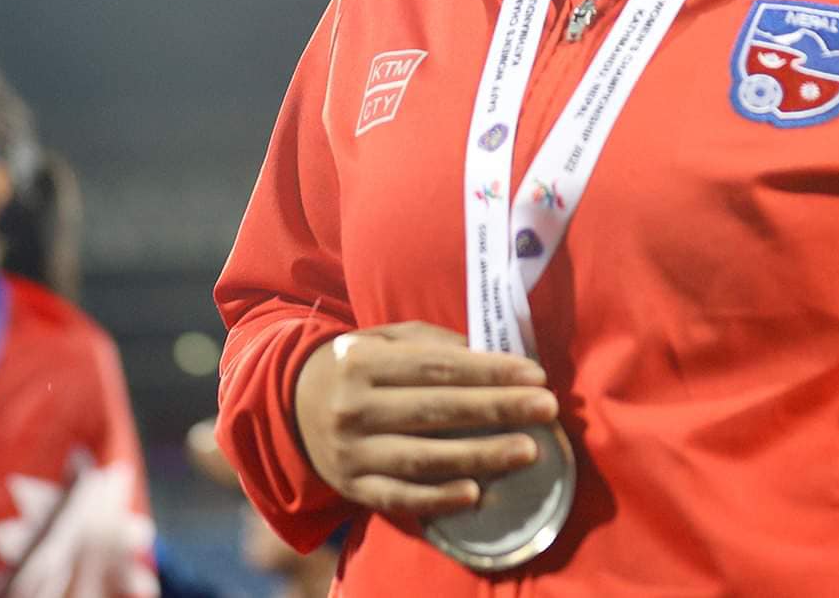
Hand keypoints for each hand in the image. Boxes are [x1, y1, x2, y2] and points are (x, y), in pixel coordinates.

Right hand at [293, 320, 557, 519]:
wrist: (291, 405)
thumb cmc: (358, 366)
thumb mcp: (386, 341)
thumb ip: (434, 345)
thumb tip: (494, 358)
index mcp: (364, 362)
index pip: (437, 367)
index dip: (488, 371)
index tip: (535, 375)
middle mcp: (355, 407)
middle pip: (436, 409)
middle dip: (496, 408)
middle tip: (546, 408)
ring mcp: (352, 452)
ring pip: (423, 458)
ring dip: (480, 456)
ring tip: (528, 451)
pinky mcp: (352, 488)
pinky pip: (400, 498)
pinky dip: (437, 498)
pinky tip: (475, 493)